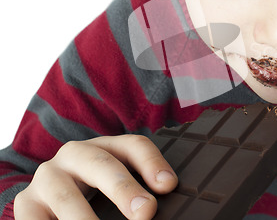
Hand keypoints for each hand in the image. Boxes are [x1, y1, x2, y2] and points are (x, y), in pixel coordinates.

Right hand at [14, 134, 177, 219]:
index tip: (169, 185)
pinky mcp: (27, 204)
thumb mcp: (114, 182)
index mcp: (104, 147)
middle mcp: (74, 155)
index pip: (133, 145)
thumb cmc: (91, 189)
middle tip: (145, 212)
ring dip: (86, 219)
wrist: (45, 195)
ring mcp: (47, 177)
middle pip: (102, 164)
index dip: (152, 162)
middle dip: (124, 188)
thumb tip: (152, 210)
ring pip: (67, 197)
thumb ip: (138, 192)